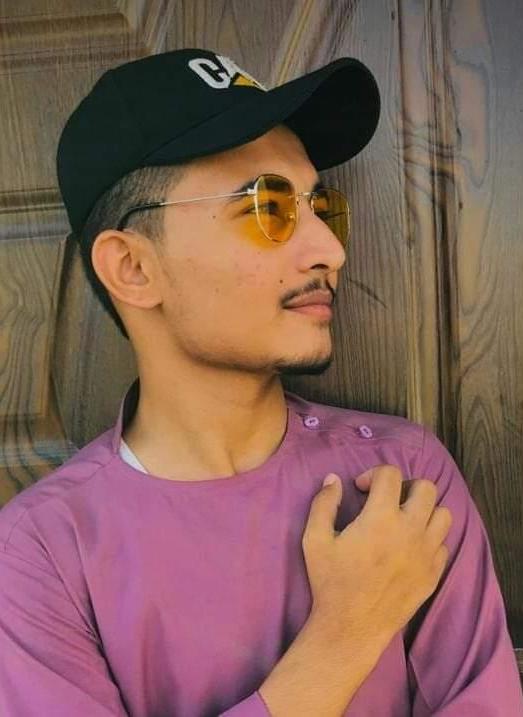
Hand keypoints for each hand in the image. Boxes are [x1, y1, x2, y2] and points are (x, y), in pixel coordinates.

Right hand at [302, 466, 451, 648]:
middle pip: (426, 488)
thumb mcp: (314, 540)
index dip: (373, 474)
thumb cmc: (330, 581)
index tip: (361, 489)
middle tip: (388, 500)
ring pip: (443, 514)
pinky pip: (443, 543)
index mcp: (381, 518)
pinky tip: (409, 546)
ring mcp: (427, 553)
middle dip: (406, 486)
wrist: (352, 627)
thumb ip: (324, 503)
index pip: (390, 474)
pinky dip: (429, 538)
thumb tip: (334, 479)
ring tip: (404, 520)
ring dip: (424, 510)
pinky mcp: (434, 573)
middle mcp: (411, 531)